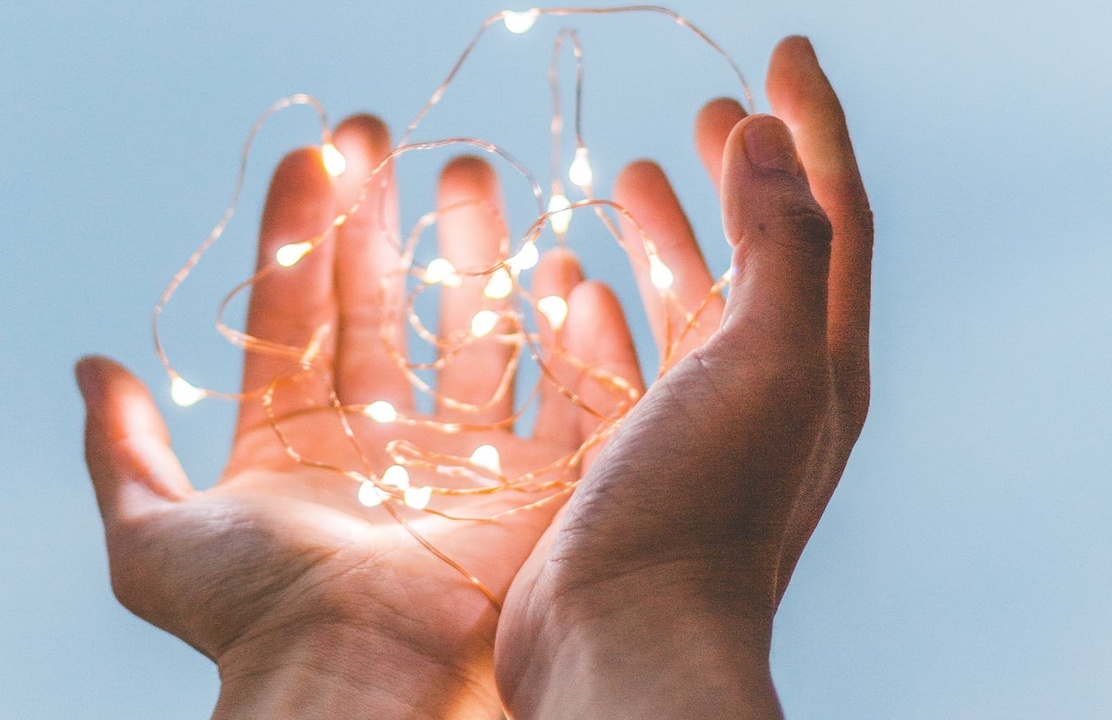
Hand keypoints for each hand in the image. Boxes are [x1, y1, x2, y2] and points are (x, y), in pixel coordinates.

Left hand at [76, 116, 640, 718]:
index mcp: (298, 446)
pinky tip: (561, 273)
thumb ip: (121, 452)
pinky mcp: (538, 487)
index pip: (301, 314)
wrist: (357, 681)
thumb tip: (92, 369)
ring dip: (470, 257)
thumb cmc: (257, 618)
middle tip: (384, 141)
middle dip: (383, 223)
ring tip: (468, 178)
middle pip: (384, 310)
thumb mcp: (152, 540)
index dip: (303, 235)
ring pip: (470, 337)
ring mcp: (462, 463)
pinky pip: (564, 399)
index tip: (315, 158)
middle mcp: (381, 447)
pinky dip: (569, 340)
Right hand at [494, 37, 872, 718]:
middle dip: (739, 176)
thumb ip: (782, 243)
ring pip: (686, 306)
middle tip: (707, 112)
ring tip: (631, 177)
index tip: (781, 50)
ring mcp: (693, 428)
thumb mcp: (767, 362)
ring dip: (667, 238)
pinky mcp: (627, 459)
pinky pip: (622, 362)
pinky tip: (571, 285)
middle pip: (760, 256)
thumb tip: (771, 136)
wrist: (629, 643)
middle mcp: (764, 392)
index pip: (831, 214)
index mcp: (815, 359)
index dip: (812, 126)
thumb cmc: (699, 508)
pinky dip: (602, 313)